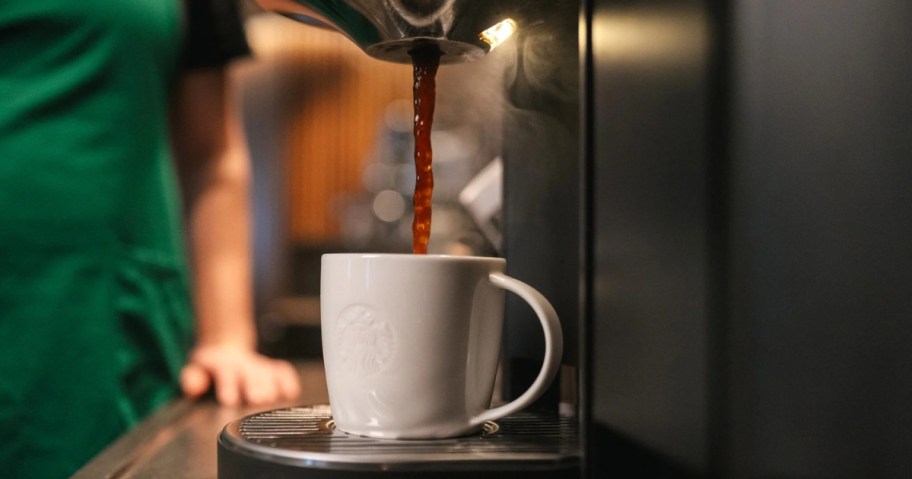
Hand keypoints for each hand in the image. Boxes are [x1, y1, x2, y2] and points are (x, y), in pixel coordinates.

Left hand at [180, 344, 301, 406]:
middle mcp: (244, 365)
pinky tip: (291, 392)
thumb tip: (193, 387)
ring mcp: (259, 366)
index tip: (229, 399)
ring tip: (272, 397)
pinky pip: (283, 371)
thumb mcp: (195, 368)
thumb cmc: (210, 366)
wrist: (226, 348)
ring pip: (268, 374)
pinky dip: (288, 380)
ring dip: (271, 385)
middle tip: (256, 398)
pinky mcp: (272, 368)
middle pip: (251, 375)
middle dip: (254, 386)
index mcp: (224, 365)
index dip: (228, 386)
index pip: (226, 374)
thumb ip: (192, 378)